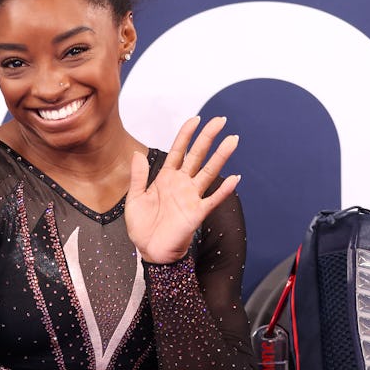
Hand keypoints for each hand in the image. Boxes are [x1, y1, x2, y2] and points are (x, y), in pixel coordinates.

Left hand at [125, 116, 240, 263]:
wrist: (149, 251)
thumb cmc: (142, 226)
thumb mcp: (135, 198)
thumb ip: (138, 176)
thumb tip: (137, 153)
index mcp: (166, 178)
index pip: (178, 151)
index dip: (186, 135)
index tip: (195, 119)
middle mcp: (181, 184)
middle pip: (197, 156)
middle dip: (208, 137)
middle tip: (221, 120)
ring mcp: (191, 197)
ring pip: (208, 172)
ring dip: (221, 157)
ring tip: (232, 140)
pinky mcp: (196, 213)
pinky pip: (212, 200)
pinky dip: (223, 190)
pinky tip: (234, 179)